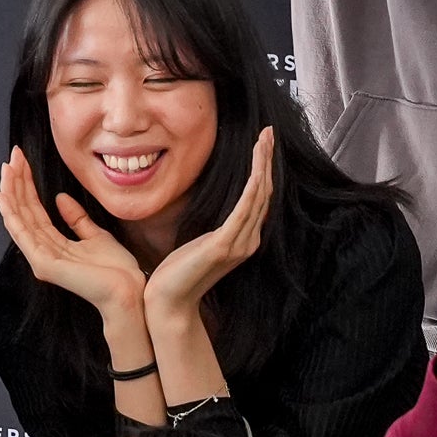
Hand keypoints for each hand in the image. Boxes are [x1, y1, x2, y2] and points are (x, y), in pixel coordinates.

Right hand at [0, 149, 149, 330]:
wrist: (129, 292)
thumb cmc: (116, 271)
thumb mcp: (96, 235)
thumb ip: (77, 219)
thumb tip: (60, 198)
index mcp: (53, 245)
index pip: (34, 211)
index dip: (27, 186)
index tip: (21, 162)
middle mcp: (42, 251)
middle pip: (23, 212)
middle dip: (16, 183)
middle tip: (11, 156)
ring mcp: (40, 259)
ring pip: (19, 220)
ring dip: (11, 192)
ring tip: (6, 168)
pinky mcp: (44, 264)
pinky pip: (23, 234)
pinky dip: (11, 214)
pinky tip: (4, 197)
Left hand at [145, 127, 274, 321]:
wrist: (168, 304)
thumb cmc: (178, 275)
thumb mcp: (199, 244)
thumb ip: (213, 230)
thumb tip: (214, 216)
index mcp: (242, 239)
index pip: (259, 198)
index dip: (263, 170)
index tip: (263, 144)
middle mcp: (247, 241)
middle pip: (264, 192)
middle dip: (267, 160)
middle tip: (268, 132)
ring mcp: (239, 244)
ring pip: (258, 195)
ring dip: (263, 165)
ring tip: (265, 140)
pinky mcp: (225, 245)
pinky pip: (245, 209)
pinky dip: (253, 185)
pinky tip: (257, 168)